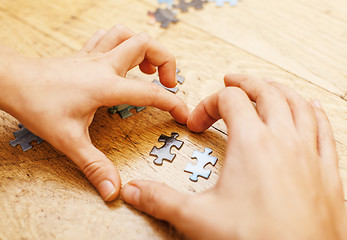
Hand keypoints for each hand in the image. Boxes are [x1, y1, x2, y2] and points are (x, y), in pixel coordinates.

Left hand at [0, 25, 187, 200]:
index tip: (185, 114)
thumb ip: (94, 165)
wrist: (12, 81)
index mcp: (106, 86)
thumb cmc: (38, 105)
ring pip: (127, 34)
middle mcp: (104, 65)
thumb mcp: (68, 140)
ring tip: (147, 68)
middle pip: (146, 44)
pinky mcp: (85, 54)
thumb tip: (113, 189)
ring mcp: (94, 56)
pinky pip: (108, 36)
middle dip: (165, 60)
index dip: (173, 103)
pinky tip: (121, 58)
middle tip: (166, 82)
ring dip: (144, 47)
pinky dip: (122, 42)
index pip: (150, 92)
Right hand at [121, 75, 346, 238]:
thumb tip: (133, 190)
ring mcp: (309, 153)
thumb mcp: (198, 218)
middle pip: (265, 92)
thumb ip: (161, 199)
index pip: (228, 100)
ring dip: (279, 90)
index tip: (197, 124)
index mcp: (251, 143)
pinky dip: (315, 112)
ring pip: (298, 104)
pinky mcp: (326, 171)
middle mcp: (283, 140)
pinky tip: (311, 108)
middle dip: (245, 82)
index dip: (207, 104)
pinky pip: (324, 129)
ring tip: (267, 87)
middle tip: (231, 79)